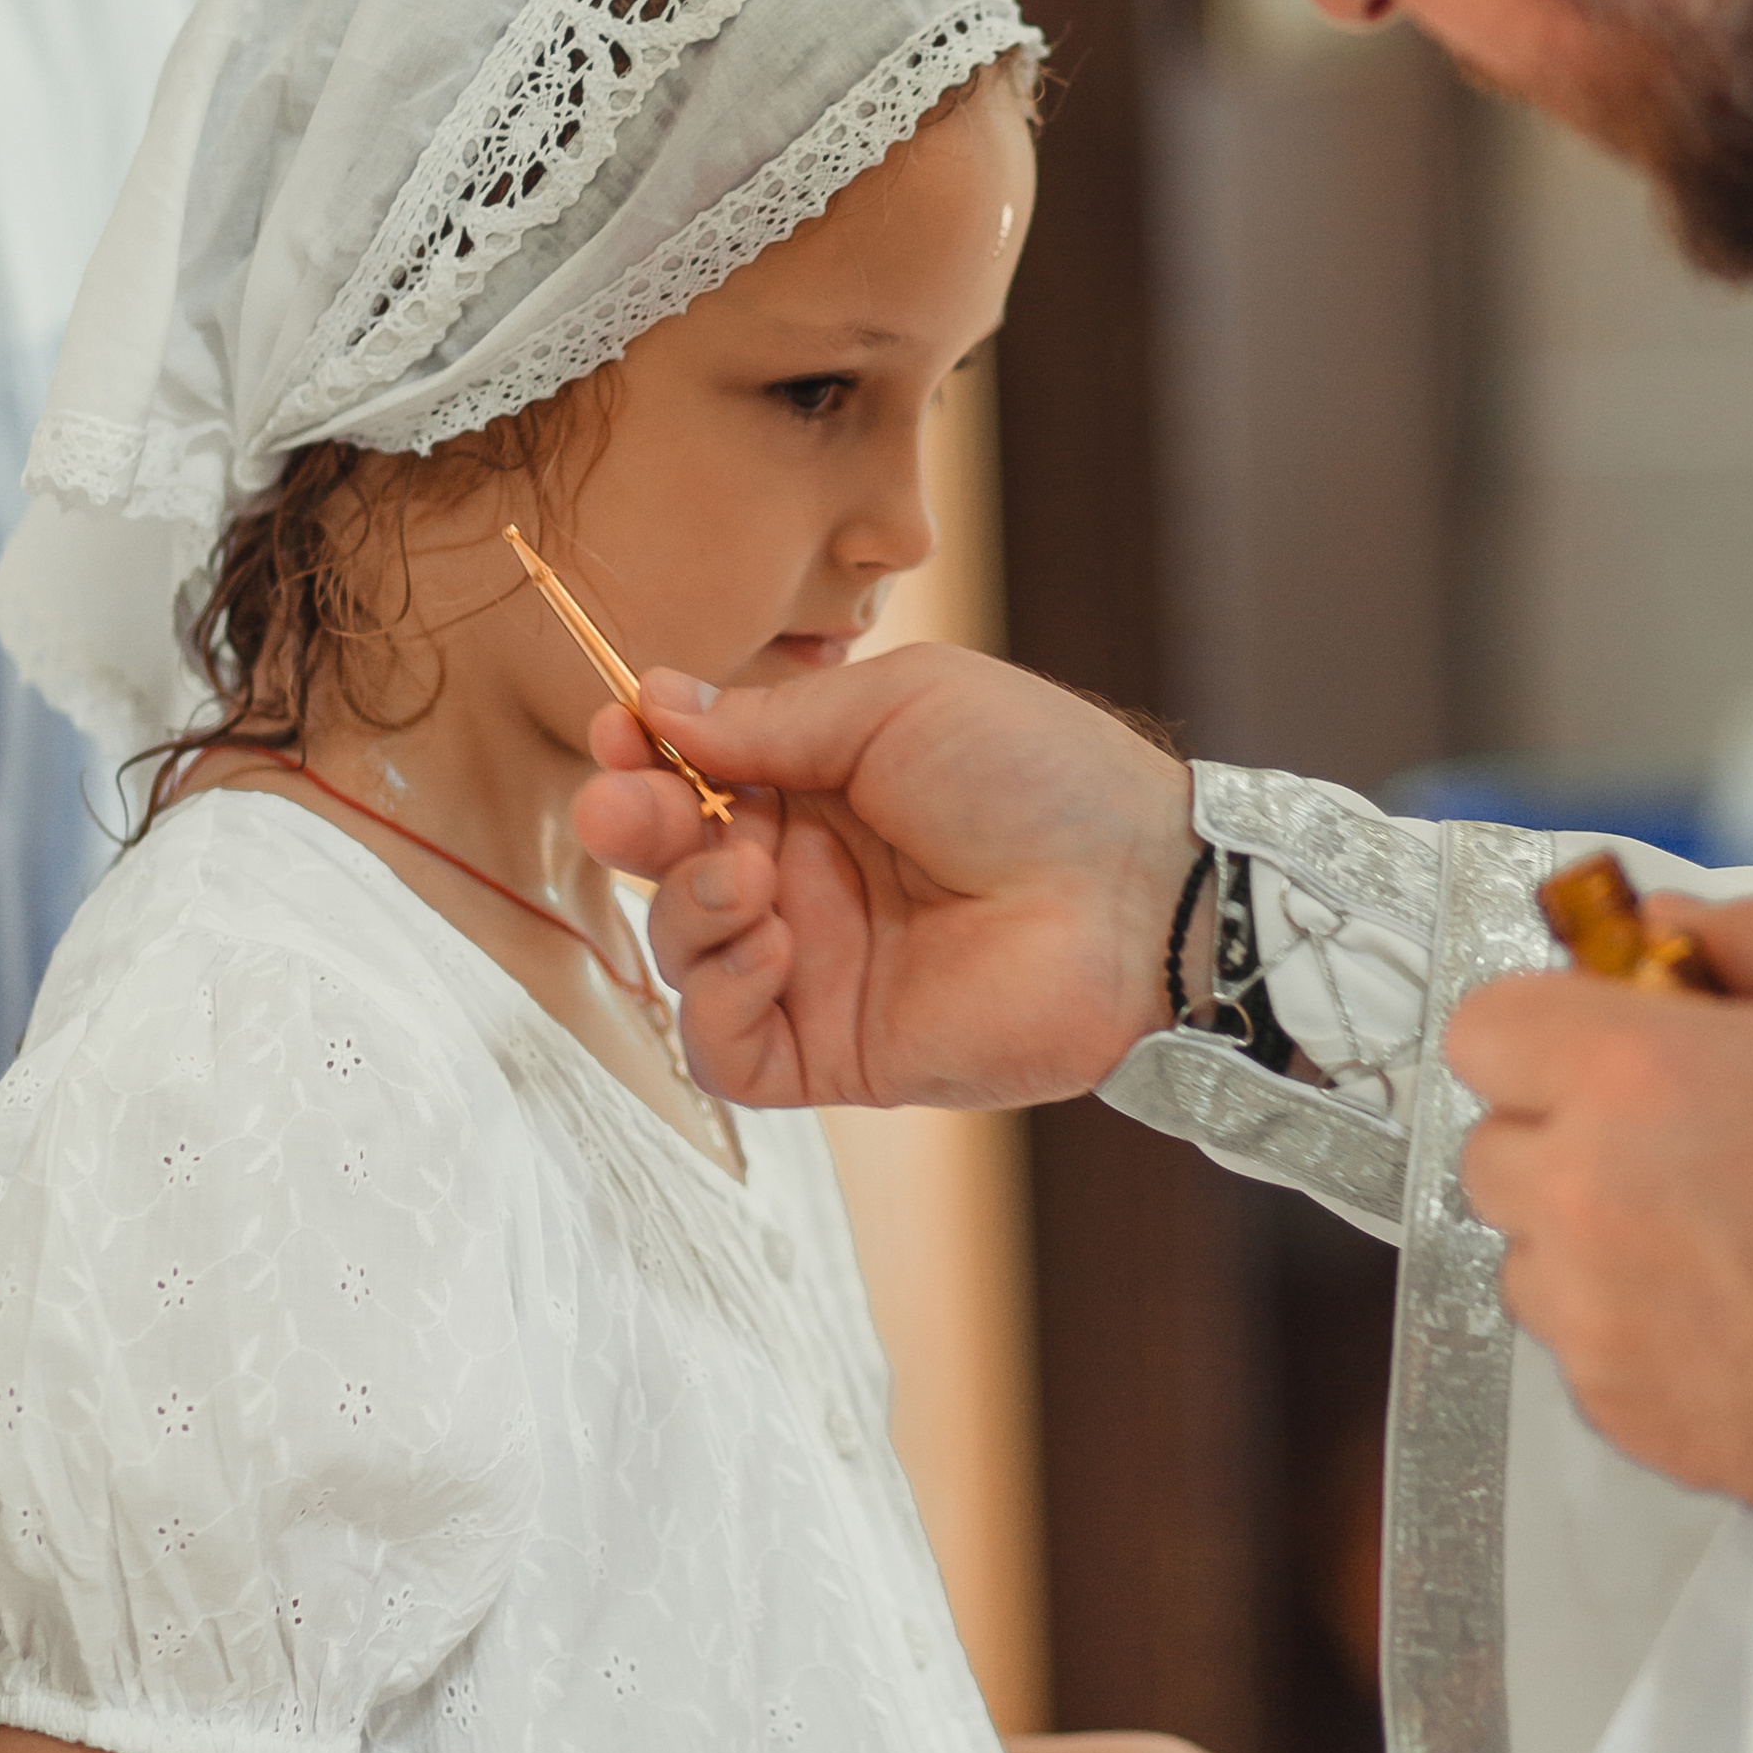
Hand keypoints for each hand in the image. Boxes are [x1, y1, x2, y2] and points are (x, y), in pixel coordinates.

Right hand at [572, 647, 1195, 1110]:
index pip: (695, 775)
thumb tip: (656, 702)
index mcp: (823, 783)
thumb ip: (771, 721)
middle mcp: (809, 876)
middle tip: (623, 807)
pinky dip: (720, 998)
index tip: (620, 732)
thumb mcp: (897, 706)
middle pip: (671, 863)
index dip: (645, 757)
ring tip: (746, 878)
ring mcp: (819, 966)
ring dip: (688, 910)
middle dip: (631, 828)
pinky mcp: (835, 1051)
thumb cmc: (1037, 774)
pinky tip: (772, 944)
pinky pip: (725, 1049)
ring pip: (685, 953)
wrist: (1132, 892)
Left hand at [1451, 896, 1752, 1505]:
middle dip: (1561, 1136)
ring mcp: (1589, 1309)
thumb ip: (1747, 938)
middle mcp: (1581, 1191)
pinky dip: (1628, 1331)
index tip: (1591, 1045)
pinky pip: (1578, 1347)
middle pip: (1493, 1146)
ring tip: (1711, 1241)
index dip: (1539, 1031)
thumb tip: (1668, 928)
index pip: (1484, 1029)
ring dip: (1586, 1241)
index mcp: (1624, 1073)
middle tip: (1669, 1145)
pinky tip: (1727, 1313)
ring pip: (1528, 1254)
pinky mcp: (1616, 1402)